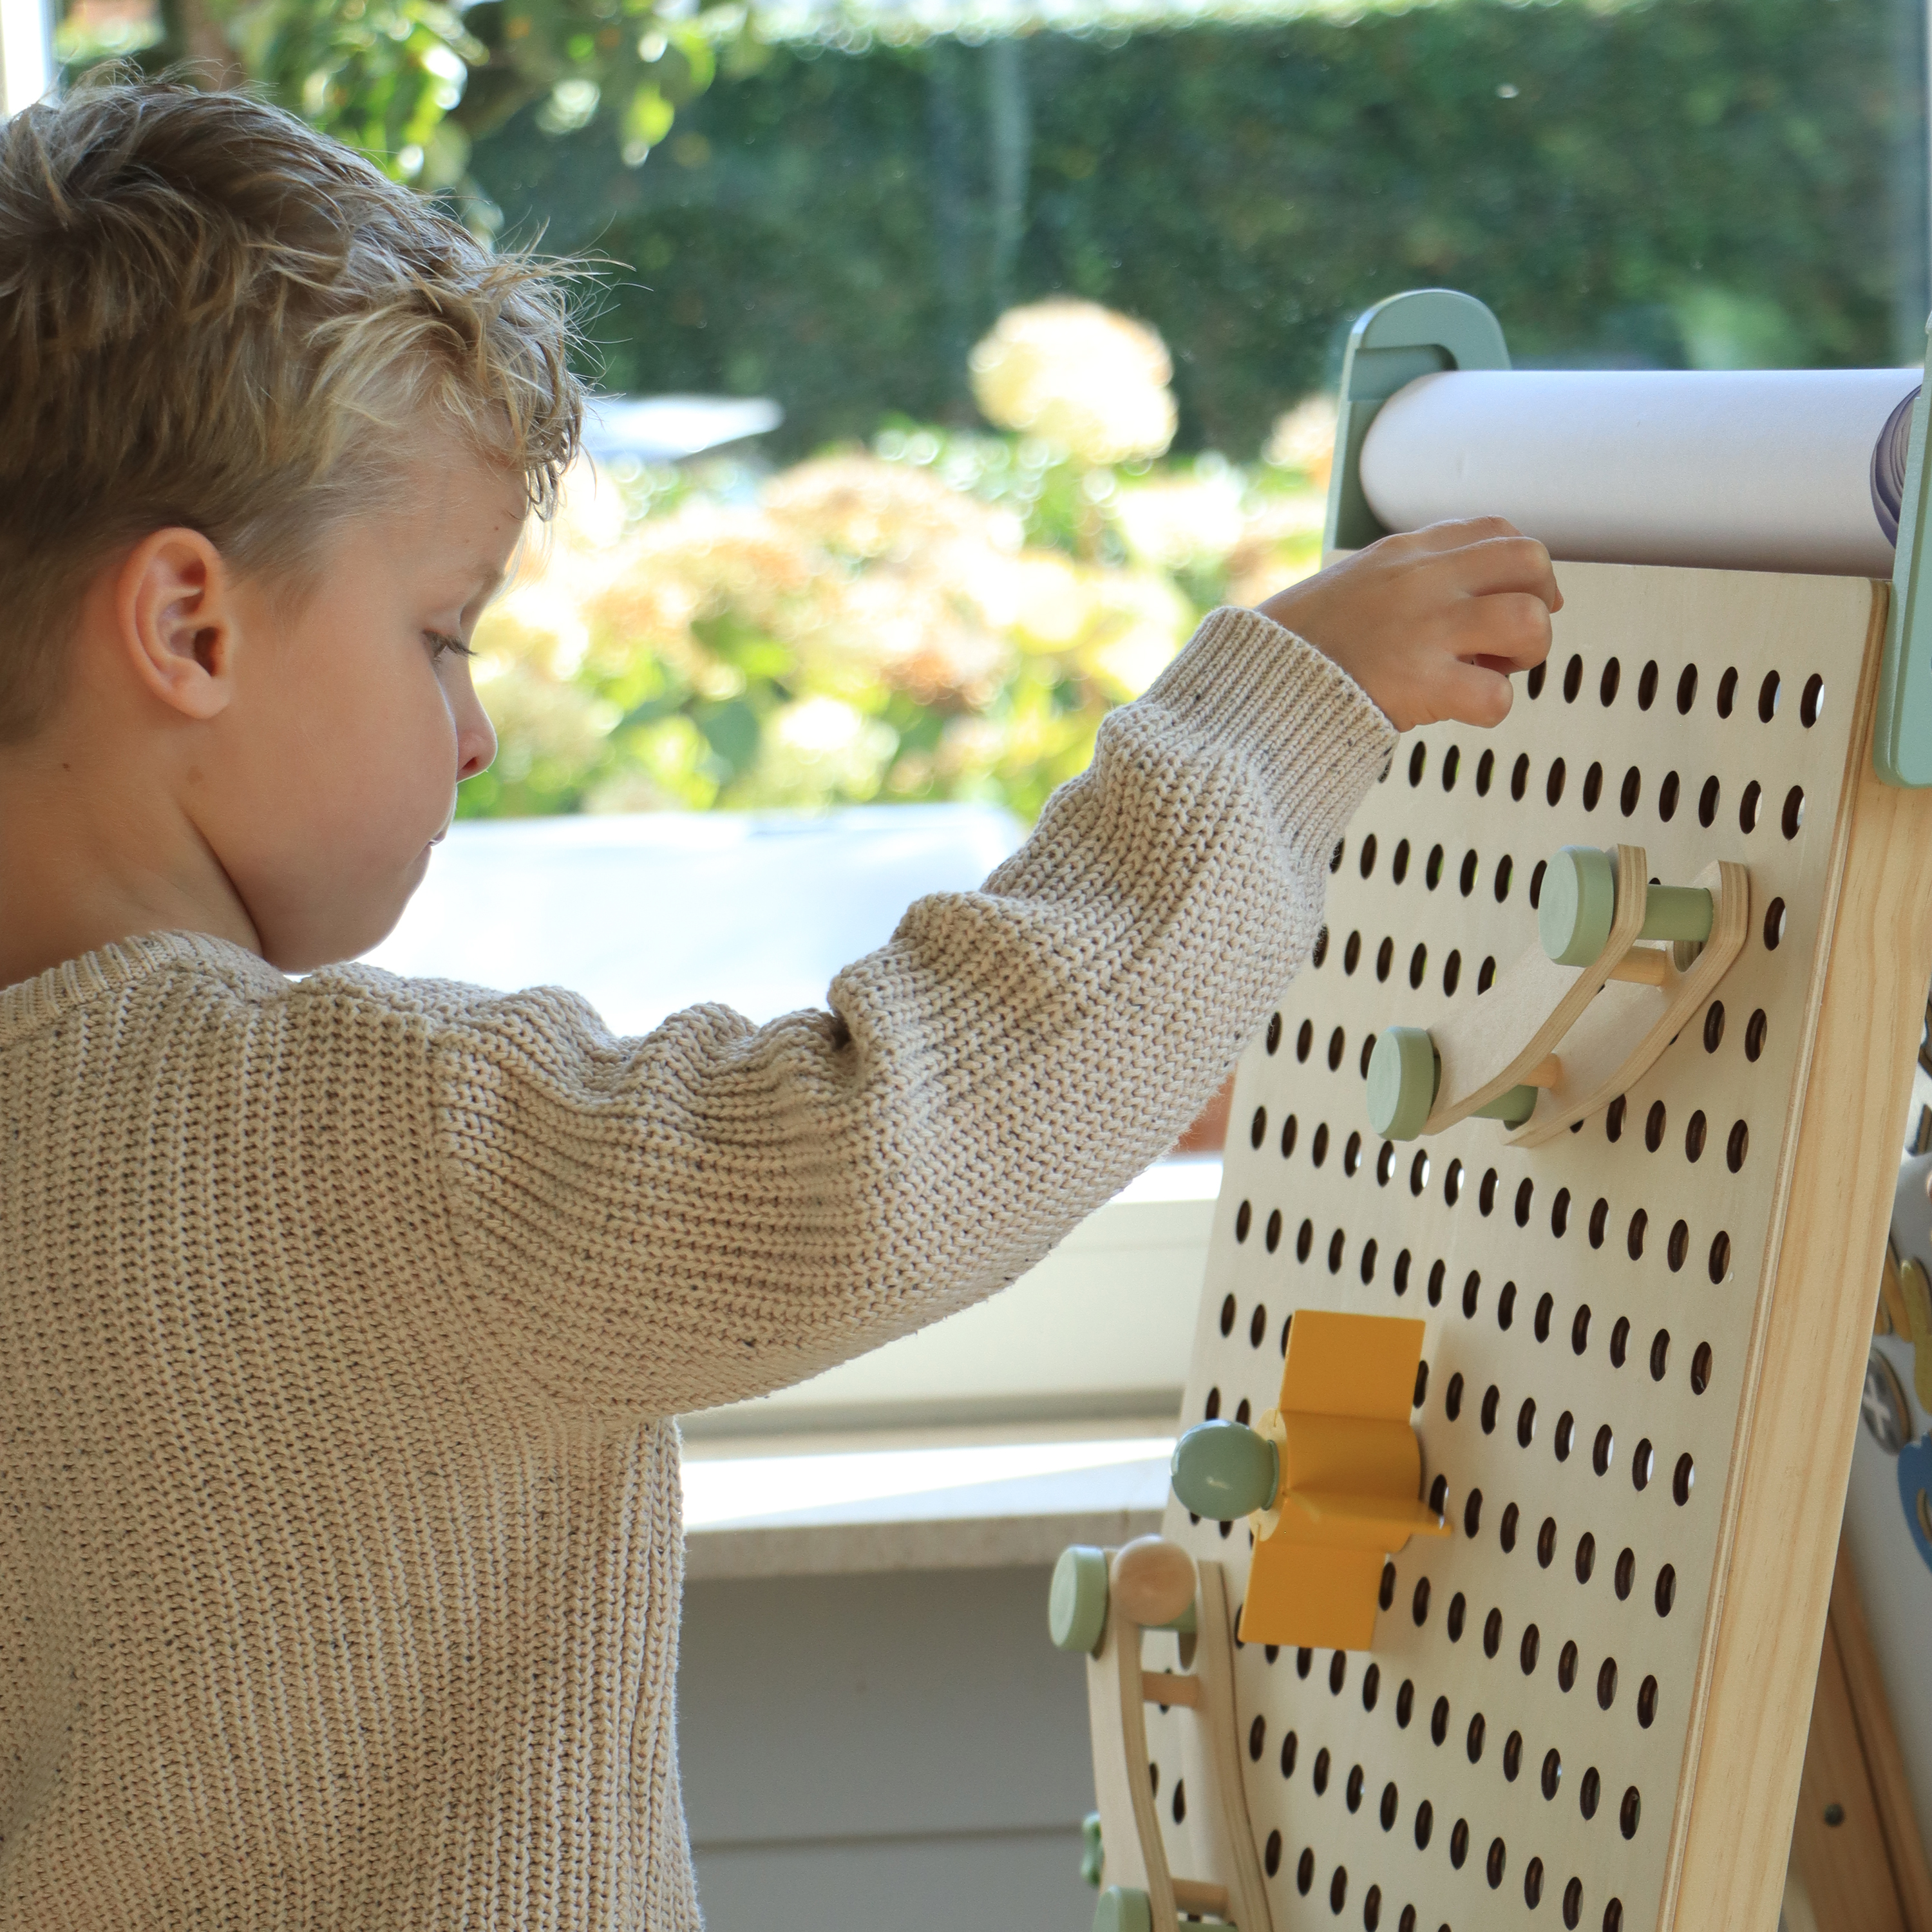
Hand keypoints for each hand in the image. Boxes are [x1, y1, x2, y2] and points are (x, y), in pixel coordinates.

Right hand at [1256, 518, 1560, 731]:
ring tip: (1491, 671)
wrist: (1252, 685)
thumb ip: (1408, 579)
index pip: (1495, 531)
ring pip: (1531, 621)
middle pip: (1530, 561)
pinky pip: (1498, 697)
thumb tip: (1467, 595)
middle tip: (1510, 641)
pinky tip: (1460, 709)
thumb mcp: (1351, 584)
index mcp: (1404, 552)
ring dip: (1526, 653)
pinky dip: (1491, 709)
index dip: (1520, 568)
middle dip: (1538, 603)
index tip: (1513, 597)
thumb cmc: (1295, 647)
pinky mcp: (1421, 684)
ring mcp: (1425, 630)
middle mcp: (1422, 581)